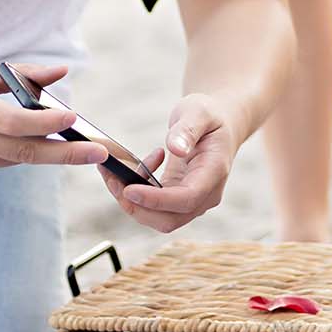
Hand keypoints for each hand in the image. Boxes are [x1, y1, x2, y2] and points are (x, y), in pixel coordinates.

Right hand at [0, 61, 111, 179]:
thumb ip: (20, 76)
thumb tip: (62, 72)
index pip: (15, 123)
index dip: (48, 124)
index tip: (75, 118)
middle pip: (23, 152)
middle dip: (66, 155)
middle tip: (99, 153)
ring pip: (11, 159)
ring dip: (38, 148)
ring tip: (63, 134)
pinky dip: (8, 150)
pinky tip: (6, 136)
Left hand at [97, 92, 241, 232]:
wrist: (218, 124)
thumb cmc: (209, 116)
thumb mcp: (198, 112)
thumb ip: (188, 129)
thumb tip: (176, 149)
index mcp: (214, 173)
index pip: (186, 199)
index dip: (157, 200)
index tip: (129, 189)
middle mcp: (206, 194)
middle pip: (169, 219)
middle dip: (136, 206)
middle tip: (112, 180)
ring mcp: (192, 201)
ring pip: (157, 218)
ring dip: (131, 201)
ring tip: (116, 170)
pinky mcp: (177, 199)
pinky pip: (153, 207)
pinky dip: (135, 193)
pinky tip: (132, 167)